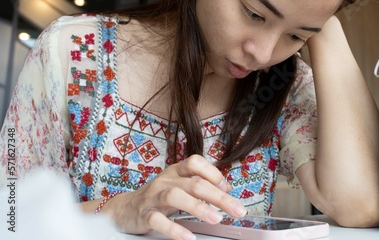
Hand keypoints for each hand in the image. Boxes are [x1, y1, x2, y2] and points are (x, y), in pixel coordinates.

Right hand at [105, 155, 246, 239]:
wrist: (125, 209)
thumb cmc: (158, 196)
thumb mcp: (179, 185)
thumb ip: (200, 184)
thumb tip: (226, 188)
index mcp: (175, 171)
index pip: (195, 162)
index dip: (213, 173)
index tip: (227, 188)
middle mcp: (166, 180)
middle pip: (194, 183)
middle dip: (218, 197)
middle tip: (237, 210)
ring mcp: (154, 197)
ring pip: (176, 197)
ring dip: (198, 208)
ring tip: (216, 219)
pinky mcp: (144, 214)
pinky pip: (158, 221)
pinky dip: (174, 229)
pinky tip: (188, 237)